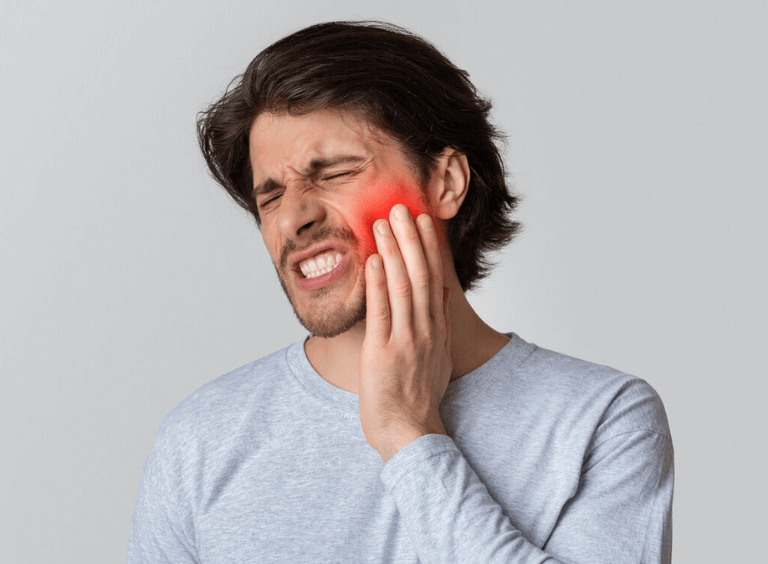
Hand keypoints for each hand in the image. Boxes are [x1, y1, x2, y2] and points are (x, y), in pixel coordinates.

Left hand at [359, 204, 451, 461]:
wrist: (411, 433)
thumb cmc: (418, 400)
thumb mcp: (436, 359)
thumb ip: (434, 328)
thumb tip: (433, 299)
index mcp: (437, 330)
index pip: (434, 280)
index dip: (429, 248)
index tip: (423, 221)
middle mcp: (425, 330)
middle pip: (419, 275)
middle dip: (411, 239)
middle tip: (402, 208)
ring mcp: (406, 340)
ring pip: (401, 286)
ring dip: (393, 251)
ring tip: (385, 222)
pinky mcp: (384, 352)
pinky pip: (382, 312)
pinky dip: (378, 284)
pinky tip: (373, 260)